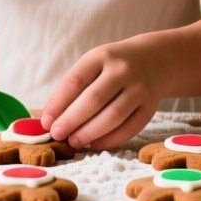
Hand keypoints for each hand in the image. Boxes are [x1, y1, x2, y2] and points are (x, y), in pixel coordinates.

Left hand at [39, 40, 160, 150]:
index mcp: (101, 56)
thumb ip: (73, 88)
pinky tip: (95, 144)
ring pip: (113, 116)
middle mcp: (122, 70)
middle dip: (72, 120)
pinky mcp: (150, 107)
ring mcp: (139, 88)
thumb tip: (49, 119)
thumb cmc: (112, 67)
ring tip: (74, 141)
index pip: (75, 81)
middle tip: (57, 135)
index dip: (58, 104)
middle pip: (94, 99)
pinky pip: (130, 128)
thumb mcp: (93, 64)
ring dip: (90, 133)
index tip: (46, 122)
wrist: (154, 60)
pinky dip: (110, 140)